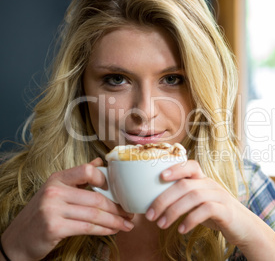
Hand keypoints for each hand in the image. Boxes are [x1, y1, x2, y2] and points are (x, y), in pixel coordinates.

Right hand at [1, 158, 133, 260]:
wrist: (18, 240)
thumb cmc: (41, 214)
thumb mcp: (56, 190)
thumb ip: (78, 177)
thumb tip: (99, 161)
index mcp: (57, 179)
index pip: (87, 170)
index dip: (106, 179)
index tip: (119, 190)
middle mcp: (54, 191)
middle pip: (96, 198)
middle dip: (117, 208)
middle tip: (130, 214)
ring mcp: (52, 209)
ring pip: (94, 214)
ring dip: (115, 221)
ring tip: (126, 225)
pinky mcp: (54, 227)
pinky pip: (87, 227)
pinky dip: (104, 230)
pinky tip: (113, 231)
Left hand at [144, 160, 256, 245]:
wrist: (244, 227)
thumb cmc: (216, 214)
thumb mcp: (199, 203)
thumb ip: (183, 199)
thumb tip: (154, 205)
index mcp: (203, 180)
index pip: (191, 165)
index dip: (175, 168)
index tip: (159, 177)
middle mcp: (211, 184)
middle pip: (184, 185)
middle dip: (163, 199)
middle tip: (150, 215)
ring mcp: (220, 196)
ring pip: (194, 196)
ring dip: (174, 211)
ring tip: (162, 225)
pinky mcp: (226, 211)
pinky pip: (206, 210)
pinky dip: (191, 219)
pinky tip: (181, 230)